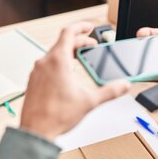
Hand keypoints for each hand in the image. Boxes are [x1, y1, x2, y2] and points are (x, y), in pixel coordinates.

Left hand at [20, 23, 130, 140]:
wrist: (36, 131)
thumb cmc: (56, 116)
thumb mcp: (90, 101)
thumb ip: (110, 91)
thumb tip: (124, 85)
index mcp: (58, 61)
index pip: (69, 32)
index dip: (81, 26)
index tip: (89, 27)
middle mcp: (44, 63)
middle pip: (62, 42)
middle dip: (78, 42)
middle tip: (90, 46)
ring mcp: (36, 72)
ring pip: (53, 54)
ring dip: (68, 53)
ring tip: (79, 60)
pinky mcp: (33, 82)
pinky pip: (47, 66)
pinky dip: (58, 64)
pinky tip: (66, 76)